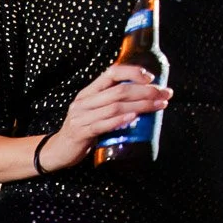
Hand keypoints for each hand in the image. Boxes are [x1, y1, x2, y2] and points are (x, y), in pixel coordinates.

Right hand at [41, 64, 171, 170]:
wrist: (58, 151)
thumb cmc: (82, 130)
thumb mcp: (94, 111)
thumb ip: (112, 103)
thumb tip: (145, 97)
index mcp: (88, 92)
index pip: (111, 73)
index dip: (132, 72)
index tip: (151, 78)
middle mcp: (83, 102)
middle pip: (118, 91)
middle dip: (146, 91)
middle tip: (165, 94)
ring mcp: (80, 117)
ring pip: (115, 107)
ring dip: (141, 105)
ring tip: (159, 105)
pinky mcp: (80, 133)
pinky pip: (102, 125)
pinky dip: (119, 120)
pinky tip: (133, 117)